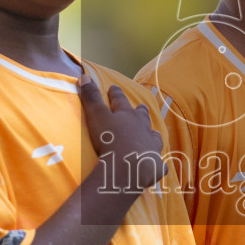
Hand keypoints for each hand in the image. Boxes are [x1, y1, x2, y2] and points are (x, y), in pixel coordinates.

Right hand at [78, 75, 166, 191]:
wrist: (129, 168)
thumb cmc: (111, 140)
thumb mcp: (97, 116)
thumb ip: (91, 97)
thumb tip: (84, 76)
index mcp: (127, 115)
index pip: (120, 100)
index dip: (116, 94)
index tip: (114, 87)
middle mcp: (142, 128)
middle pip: (142, 116)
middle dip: (140, 111)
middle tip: (141, 107)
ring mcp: (151, 146)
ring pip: (154, 137)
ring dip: (152, 135)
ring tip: (153, 134)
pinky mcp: (155, 166)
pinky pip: (159, 164)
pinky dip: (158, 164)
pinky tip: (159, 166)